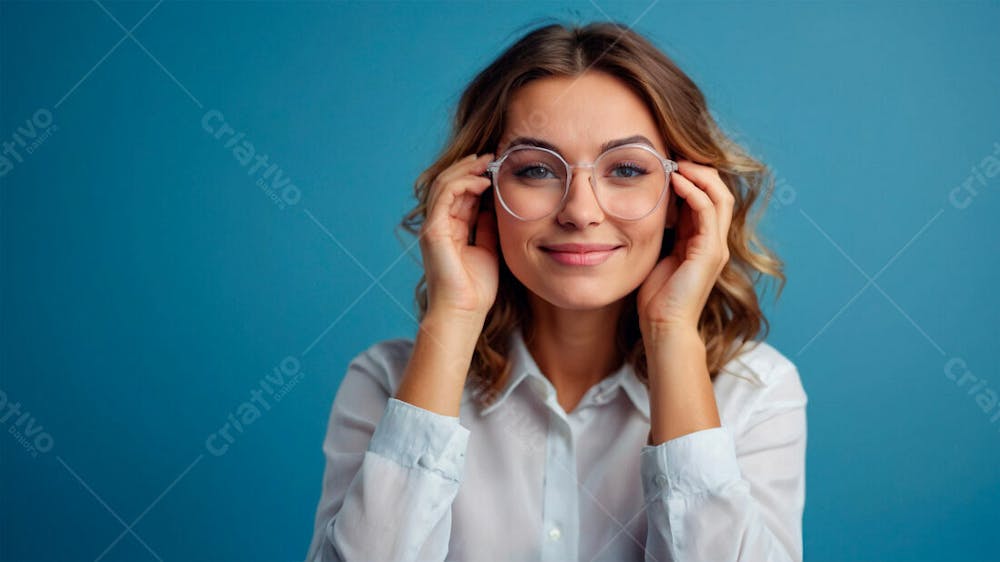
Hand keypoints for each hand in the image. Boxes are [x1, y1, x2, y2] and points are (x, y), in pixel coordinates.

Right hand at [419, 153, 498, 319]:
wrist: (465, 311)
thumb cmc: (477, 287)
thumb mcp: (489, 248)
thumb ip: (487, 227)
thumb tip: (495, 205)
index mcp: (451, 229)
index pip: (461, 193)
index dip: (477, 176)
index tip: (497, 165)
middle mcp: (439, 224)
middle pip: (450, 184)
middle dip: (470, 166)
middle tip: (492, 155)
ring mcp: (434, 226)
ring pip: (445, 184)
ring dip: (466, 169)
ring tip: (487, 161)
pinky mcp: (433, 230)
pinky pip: (444, 196)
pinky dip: (462, 184)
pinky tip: (481, 181)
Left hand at [637, 160, 733, 339]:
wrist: (663, 325)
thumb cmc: (656, 297)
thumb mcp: (657, 254)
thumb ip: (662, 233)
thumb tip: (647, 208)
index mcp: (702, 241)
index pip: (707, 198)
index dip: (692, 177)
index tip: (669, 163)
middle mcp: (714, 241)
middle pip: (720, 192)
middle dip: (700, 170)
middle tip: (676, 156)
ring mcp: (716, 246)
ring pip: (720, 196)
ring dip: (699, 175)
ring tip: (677, 163)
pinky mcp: (710, 251)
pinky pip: (707, 211)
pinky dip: (694, 191)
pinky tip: (675, 181)